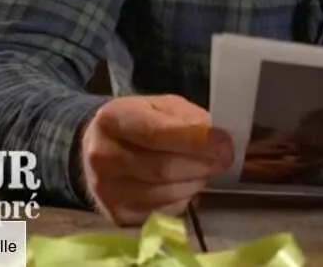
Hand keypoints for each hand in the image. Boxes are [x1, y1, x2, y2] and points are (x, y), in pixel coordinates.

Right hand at [77, 94, 233, 225]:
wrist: (99, 147)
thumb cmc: (139, 122)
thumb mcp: (162, 106)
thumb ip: (189, 119)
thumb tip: (217, 139)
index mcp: (112, 119)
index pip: (158, 133)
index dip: (196, 140)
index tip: (224, 142)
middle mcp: (102, 157)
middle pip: (163, 168)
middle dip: (202, 164)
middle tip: (224, 158)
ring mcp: (106, 191)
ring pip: (165, 193)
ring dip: (195, 182)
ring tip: (204, 169)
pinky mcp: (117, 216)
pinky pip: (163, 211)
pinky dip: (183, 199)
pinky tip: (185, 184)